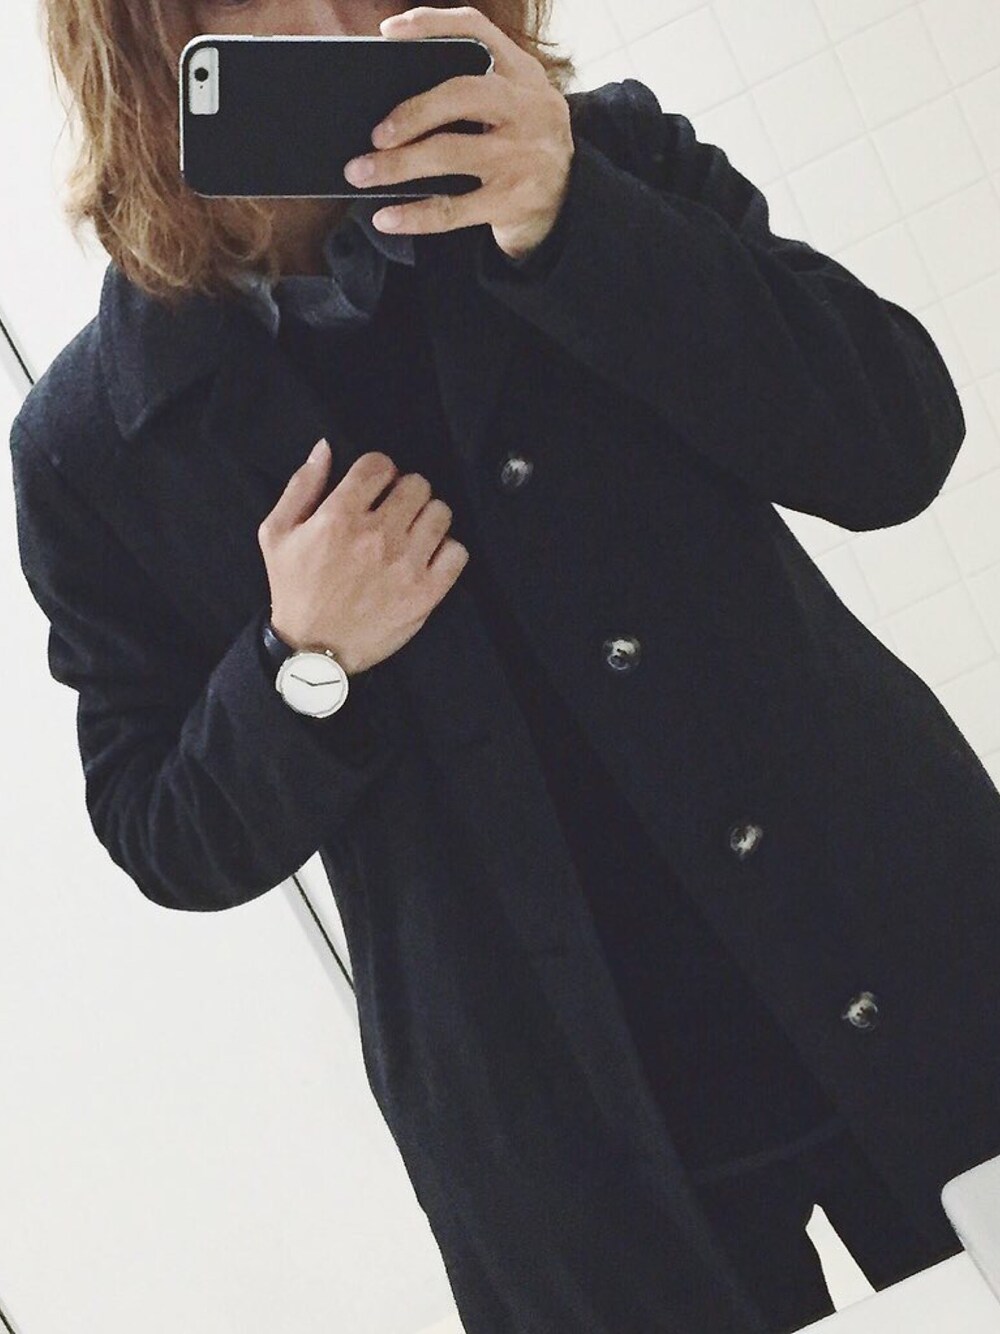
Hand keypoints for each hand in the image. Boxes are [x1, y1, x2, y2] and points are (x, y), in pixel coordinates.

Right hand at [259, 441, 469, 675]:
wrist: (314, 650)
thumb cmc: (295, 589)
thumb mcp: (277, 534)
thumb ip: (302, 486)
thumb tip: (326, 448)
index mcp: (339, 517)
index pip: (379, 465)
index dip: (379, 471)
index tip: (376, 488)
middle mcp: (376, 536)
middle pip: (417, 485)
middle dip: (406, 492)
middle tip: (395, 512)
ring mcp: (405, 565)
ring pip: (441, 513)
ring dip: (428, 518)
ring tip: (412, 534)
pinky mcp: (426, 592)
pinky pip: (457, 552)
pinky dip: (447, 551)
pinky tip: (427, 558)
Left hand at [342, 5, 574, 261]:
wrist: (566, 203)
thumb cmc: (521, 146)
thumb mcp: (513, 106)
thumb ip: (472, 91)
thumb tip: (390, 105)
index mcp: (523, 74)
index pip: (477, 30)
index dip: (431, 25)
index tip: (388, 34)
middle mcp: (529, 109)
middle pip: (461, 94)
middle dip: (411, 111)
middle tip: (374, 133)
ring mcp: (523, 157)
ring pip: (449, 154)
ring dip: (397, 165)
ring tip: (360, 173)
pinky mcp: (512, 201)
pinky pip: (452, 209)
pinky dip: (413, 215)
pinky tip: (386, 217)